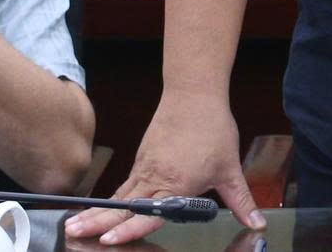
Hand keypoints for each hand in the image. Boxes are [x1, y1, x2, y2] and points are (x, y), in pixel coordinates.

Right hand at [64, 93, 257, 243]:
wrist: (194, 93)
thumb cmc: (212, 128)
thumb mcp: (230, 169)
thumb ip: (242, 201)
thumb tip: (257, 223)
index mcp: (177, 183)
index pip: (148, 213)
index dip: (128, 229)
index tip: (108, 240)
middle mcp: (155, 177)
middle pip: (122, 206)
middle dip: (97, 222)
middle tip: (73, 234)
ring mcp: (145, 168)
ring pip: (118, 197)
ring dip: (97, 212)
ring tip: (74, 225)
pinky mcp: (142, 160)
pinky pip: (124, 186)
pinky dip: (110, 200)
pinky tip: (99, 211)